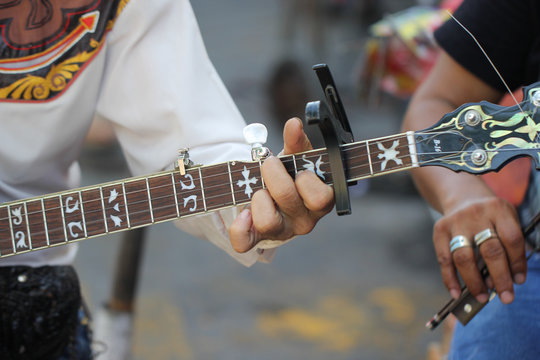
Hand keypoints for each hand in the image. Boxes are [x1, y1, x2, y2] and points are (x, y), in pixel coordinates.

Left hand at [229, 118, 333, 251]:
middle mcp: (304, 220)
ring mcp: (281, 232)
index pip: (320, 198)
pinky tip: (243, 213)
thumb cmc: (291, 175)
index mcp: (320, 201)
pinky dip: (240, 227)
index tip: (299, 170)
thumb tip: (293, 124)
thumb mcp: (296, 158)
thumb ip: (296, 142)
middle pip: (288, 199)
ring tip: (259, 190)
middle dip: (274, 174)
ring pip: (267, 222)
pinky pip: (245, 243)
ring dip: (258, 198)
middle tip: (269, 164)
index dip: (306, 181)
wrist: (273, 193)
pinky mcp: (259, 239)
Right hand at [433, 196, 526, 303]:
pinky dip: (449, 279)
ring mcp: (456, 222)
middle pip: (490, 250)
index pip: (511, 239)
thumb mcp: (505, 220)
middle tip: (505, 297)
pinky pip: (444, 259)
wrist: (463, 197)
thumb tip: (501, 281)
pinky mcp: (439, 230)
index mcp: (498, 210)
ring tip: (482, 297)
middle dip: (499, 278)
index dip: (517, 263)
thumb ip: (507, 246)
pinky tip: (456, 293)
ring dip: (474, 282)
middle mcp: (476, 214)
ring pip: (464, 257)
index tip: (519, 282)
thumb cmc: (490, 217)